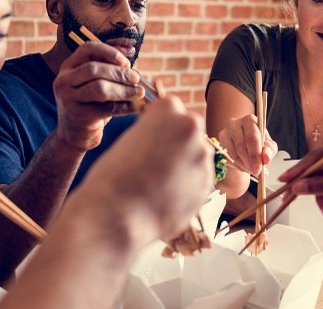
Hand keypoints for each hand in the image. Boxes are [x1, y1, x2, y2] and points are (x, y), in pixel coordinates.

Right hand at [53, 42, 144, 150]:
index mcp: (68, 67)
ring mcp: (68, 99)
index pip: (87, 49)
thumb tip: (134, 70)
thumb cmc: (89, 103)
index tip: (125, 61)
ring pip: (99, 88)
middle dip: (118, 73)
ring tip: (139, 92)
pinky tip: (138, 107)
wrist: (74, 133)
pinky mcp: (78, 116)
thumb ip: (110, 72)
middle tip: (136, 78)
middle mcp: (64, 80)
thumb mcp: (93, 84)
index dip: (108, 51)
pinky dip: (125, 107)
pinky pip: (106, 109)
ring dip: (123, 90)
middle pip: (93, 69)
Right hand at [76, 95, 213, 241]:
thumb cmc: (114, 176)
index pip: (172, 109)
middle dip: (179, 143)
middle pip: (190, 129)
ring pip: (198, 155)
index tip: (151, 140)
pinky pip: (199, 179)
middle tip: (157, 162)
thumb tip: (169, 142)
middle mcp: (191, 126)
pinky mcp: (208, 182)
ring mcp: (202, 155)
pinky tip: (167, 195)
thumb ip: (155, 134)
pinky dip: (188, 185)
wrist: (118, 214)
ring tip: (160, 183)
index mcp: (168, 107)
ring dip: (185, 164)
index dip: (160, 127)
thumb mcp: (130, 139)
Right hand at [217, 114, 277, 175]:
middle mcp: (234, 123)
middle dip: (249, 162)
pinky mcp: (218, 143)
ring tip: (252, 169)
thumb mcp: (269, 146)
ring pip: (233, 154)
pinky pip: (227, 159)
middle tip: (255, 172)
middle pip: (241, 146)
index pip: (251, 137)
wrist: (247, 144)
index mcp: (249, 120)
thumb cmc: (260, 143)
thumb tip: (266, 159)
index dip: (255, 154)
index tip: (258, 168)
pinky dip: (236, 166)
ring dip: (243, 165)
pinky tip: (243, 165)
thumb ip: (269, 151)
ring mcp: (224, 133)